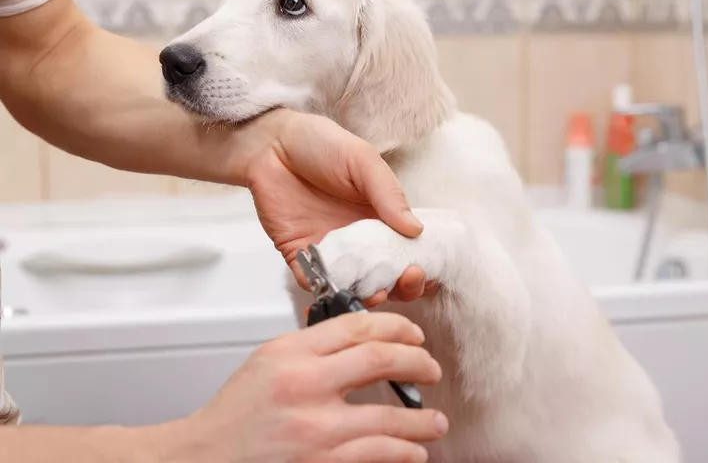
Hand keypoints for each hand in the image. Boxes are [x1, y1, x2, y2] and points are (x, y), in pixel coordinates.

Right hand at [156, 313, 446, 462]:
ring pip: (389, 418)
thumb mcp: (269, 360)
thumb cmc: (236, 414)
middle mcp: (304, 386)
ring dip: (422, 420)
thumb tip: (364, 339)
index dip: (397, 327)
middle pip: (381, 360)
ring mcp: (314, 430)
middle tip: (432, 369)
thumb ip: (313, 346)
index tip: (413, 336)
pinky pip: (378, 456)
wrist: (205, 458)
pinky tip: (414, 452)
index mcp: (291, 353)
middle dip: (419, 362)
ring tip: (435, 422)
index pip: (358, 326)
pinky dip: (404, 453)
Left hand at [239, 109, 438, 306]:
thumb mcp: (363, 161)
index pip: (408, 249)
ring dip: (369, 294)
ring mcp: (331, 250)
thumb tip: (416, 230)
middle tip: (406, 279)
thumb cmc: (321, 144)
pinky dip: (326, 289)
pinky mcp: (301, 255)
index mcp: (381, 217)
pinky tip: (338, 286)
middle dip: (403, 286)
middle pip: (387, 275)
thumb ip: (388, 194)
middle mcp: (360, 239)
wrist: (272, 143)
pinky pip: (315, 282)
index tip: (425, 269)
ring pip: (355, 285)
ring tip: (377, 291)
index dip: (420, 264)